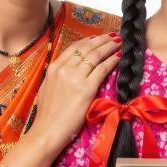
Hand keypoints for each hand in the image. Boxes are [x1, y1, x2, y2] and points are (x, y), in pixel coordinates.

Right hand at [27, 32, 121, 151]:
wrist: (48, 131)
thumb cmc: (48, 114)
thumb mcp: (47, 88)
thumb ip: (58, 75)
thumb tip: (68, 68)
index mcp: (54, 67)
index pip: (75, 47)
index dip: (89, 40)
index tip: (99, 37)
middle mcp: (65, 69)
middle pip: (88, 48)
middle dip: (103, 40)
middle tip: (114, 36)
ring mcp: (75, 78)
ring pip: (96, 55)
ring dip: (110, 46)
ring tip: (119, 42)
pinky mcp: (86, 89)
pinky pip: (102, 69)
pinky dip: (112, 60)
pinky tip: (119, 57)